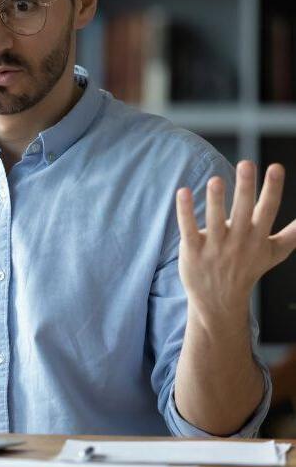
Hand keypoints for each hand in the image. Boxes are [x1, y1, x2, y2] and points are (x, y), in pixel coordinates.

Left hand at [176, 160, 295, 318]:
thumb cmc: (246, 271)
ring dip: (216, 199)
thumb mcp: (272, 254)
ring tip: (216, 180)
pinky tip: (183, 192)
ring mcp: (215, 246)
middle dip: (246, 188)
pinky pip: (189, 228)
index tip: (275, 167)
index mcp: (257, 237)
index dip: (272, 189)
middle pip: (243, 211)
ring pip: (215, 219)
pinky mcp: (193, 250)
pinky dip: (185, 211)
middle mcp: (238, 241)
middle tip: (247, 163)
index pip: (267, 210)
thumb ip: (291, 236)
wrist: (219, 303)